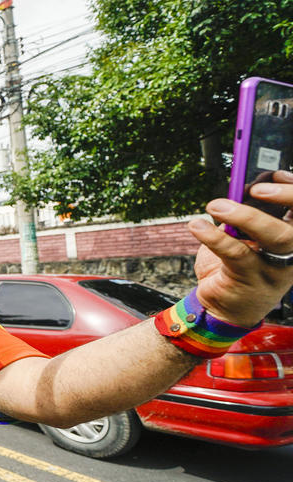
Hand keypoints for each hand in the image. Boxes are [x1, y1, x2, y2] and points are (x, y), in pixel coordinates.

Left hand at [191, 172, 292, 325]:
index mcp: (292, 238)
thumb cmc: (238, 266)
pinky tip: (197, 226)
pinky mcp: (251, 280)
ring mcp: (275, 268)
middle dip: (286, 198)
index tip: (275, 174)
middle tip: (256, 189)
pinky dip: (215, 237)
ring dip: (247, 217)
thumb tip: (236, 188)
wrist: (225, 308)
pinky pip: (236, 254)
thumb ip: (247, 214)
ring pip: (275, 238)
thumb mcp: (245, 237)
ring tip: (216, 205)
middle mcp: (292, 253)